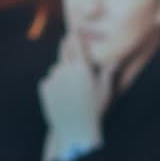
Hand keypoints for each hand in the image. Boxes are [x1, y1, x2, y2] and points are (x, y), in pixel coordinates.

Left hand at [39, 32, 110, 160]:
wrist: (75, 130)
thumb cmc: (94, 110)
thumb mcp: (104, 90)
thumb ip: (107, 72)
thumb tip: (115, 58)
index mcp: (82, 68)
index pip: (76, 43)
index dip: (75, 35)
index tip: (75, 30)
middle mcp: (66, 70)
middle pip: (63, 49)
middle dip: (67, 44)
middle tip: (69, 42)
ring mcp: (53, 78)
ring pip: (56, 67)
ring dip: (61, 68)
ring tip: (70, 81)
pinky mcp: (44, 88)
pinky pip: (49, 80)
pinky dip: (54, 83)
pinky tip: (62, 94)